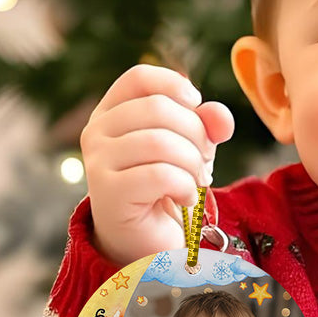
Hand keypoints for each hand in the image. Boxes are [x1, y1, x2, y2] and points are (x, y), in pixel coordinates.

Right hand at [80, 64, 234, 264]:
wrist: (147, 239)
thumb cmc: (168, 184)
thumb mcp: (193, 145)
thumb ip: (208, 123)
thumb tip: (220, 117)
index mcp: (112, 112)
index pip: (139, 77)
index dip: (176, 87)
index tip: (196, 108)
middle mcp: (96, 132)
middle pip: (158, 108)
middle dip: (196, 133)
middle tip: (203, 160)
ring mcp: (97, 162)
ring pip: (160, 142)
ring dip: (193, 163)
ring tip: (196, 181)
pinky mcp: (108, 193)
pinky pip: (161, 175)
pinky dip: (185, 187)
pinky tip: (186, 198)